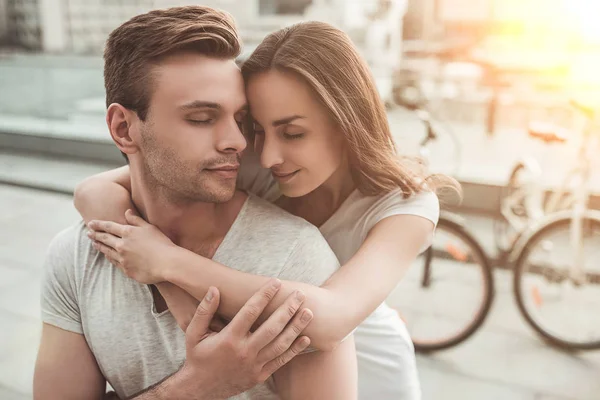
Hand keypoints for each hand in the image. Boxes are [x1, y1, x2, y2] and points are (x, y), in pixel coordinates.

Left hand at [87, 209, 173, 283]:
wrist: (167, 263)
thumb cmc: (162, 243)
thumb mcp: (150, 227)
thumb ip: (136, 220)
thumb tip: (126, 212)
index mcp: (128, 232)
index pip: (109, 227)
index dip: (99, 224)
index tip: (90, 223)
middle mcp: (122, 245)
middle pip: (105, 239)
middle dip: (95, 235)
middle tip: (88, 233)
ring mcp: (123, 259)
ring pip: (107, 252)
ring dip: (100, 246)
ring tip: (94, 244)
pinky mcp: (126, 270)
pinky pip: (114, 263)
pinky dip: (109, 258)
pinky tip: (107, 256)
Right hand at [176, 279, 313, 398]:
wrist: (200, 389)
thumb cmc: (198, 356)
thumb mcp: (194, 333)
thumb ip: (204, 310)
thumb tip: (214, 289)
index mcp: (228, 339)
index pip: (250, 312)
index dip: (264, 295)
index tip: (276, 282)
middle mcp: (243, 352)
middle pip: (271, 328)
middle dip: (288, 309)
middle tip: (300, 294)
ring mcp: (254, 365)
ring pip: (280, 344)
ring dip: (296, 327)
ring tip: (308, 313)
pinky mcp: (260, 375)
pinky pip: (280, 361)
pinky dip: (295, 350)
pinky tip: (306, 338)